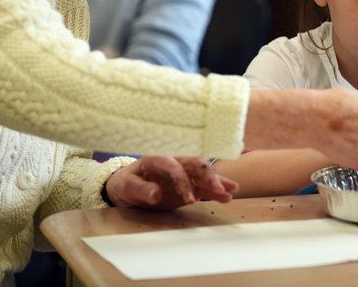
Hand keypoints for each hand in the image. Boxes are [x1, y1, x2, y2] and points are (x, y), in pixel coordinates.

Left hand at [104, 156, 238, 209]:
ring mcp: (182, 175)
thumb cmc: (125, 183)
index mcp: (157, 159)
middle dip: (209, 176)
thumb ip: (140, 189)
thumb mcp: (126, 187)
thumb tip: (156, 194)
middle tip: (219, 189)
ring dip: (218, 181)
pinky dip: (216, 190)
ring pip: (204, 174)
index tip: (189, 198)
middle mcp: (174, 163)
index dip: (182, 181)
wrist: (125, 188)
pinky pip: (203, 187)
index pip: (174, 166)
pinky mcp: (187, 186)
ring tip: (232, 190)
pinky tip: (228, 195)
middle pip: (195, 164)